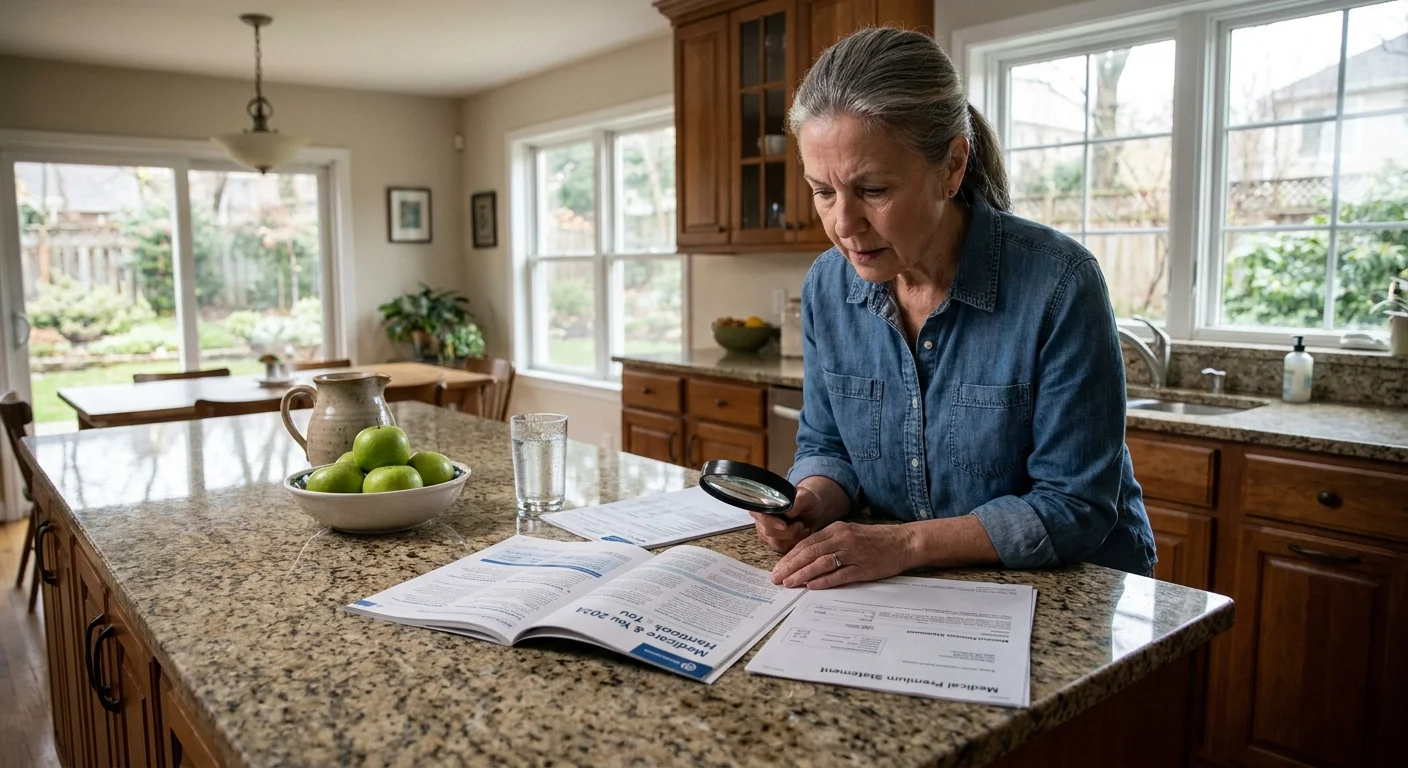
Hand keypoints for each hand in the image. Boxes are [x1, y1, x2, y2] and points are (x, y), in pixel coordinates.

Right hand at [750, 486, 829, 553]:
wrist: (812, 511)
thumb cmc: (807, 501)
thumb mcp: (806, 497)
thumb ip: (798, 501)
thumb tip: (788, 512)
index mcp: (763, 503)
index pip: (761, 516)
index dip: (770, 522)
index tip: (784, 526)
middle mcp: (760, 519)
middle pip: (769, 532)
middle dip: (789, 532)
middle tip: (801, 525)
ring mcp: (765, 533)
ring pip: (776, 543)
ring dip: (794, 538)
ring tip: (803, 528)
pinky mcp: (773, 543)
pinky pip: (782, 549)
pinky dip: (795, 543)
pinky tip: (802, 534)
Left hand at [770, 522, 916, 588]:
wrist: (903, 542)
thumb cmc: (876, 540)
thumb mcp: (849, 534)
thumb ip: (829, 543)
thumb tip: (806, 557)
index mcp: (836, 529)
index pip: (806, 543)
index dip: (790, 556)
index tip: (778, 567)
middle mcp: (842, 539)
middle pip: (809, 553)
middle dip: (790, 566)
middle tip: (776, 578)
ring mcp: (852, 553)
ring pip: (820, 563)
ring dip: (802, 574)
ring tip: (789, 583)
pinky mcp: (862, 568)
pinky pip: (839, 575)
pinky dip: (824, 580)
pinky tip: (812, 586)